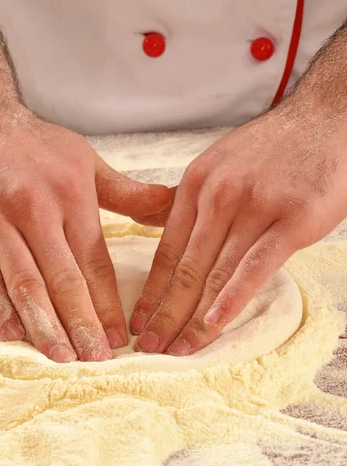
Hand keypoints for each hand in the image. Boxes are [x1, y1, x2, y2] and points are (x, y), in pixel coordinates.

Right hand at [0, 105, 170, 361]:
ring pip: (25, 282)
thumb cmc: (30, 144)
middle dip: (82, 323)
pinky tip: (14, 335)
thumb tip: (169, 202)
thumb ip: (124, 191)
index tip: (119, 337)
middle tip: (97, 361)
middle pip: (63, 278)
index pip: (95, 260)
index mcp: (71, 195)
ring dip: (44, 326)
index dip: (107, 303)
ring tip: (61, 358)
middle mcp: (35, 208)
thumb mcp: (82, 159)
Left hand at [131, 106, 346, 354]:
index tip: (138, 320)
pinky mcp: (292, 218)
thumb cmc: (273, 149)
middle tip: (149, 346)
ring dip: (194, 316)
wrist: (326, 117)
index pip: (167, 249)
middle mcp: (218, 195)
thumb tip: (152, 223)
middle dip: (164, 312)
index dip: (150, 290)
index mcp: (196, 184)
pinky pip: (255, 266)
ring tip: (178, 347)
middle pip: (186, 267)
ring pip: (217, 272)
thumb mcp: (219, 163)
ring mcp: (255, 206)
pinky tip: (215, 323)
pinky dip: (233, 298)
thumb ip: (188, 199)